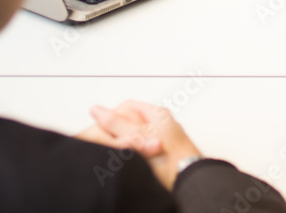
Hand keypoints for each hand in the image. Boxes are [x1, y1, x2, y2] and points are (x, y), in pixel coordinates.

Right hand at [78, 100, 201, 190]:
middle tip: (108, 141)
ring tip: (120, 153)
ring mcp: (163, 138)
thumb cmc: (171, 158)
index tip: (101, 126)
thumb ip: (116, 124)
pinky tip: (130, 161)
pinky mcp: (162, 154)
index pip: (128, 106)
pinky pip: (141, 149)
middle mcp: (162, 123)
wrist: (189, 178)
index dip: (111, 116)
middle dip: (118, 131)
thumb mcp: (137, 138)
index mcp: (158, 113)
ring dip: (125, 143)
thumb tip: (96, 110)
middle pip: (131, 121)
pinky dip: (133, 153)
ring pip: (135, 136)